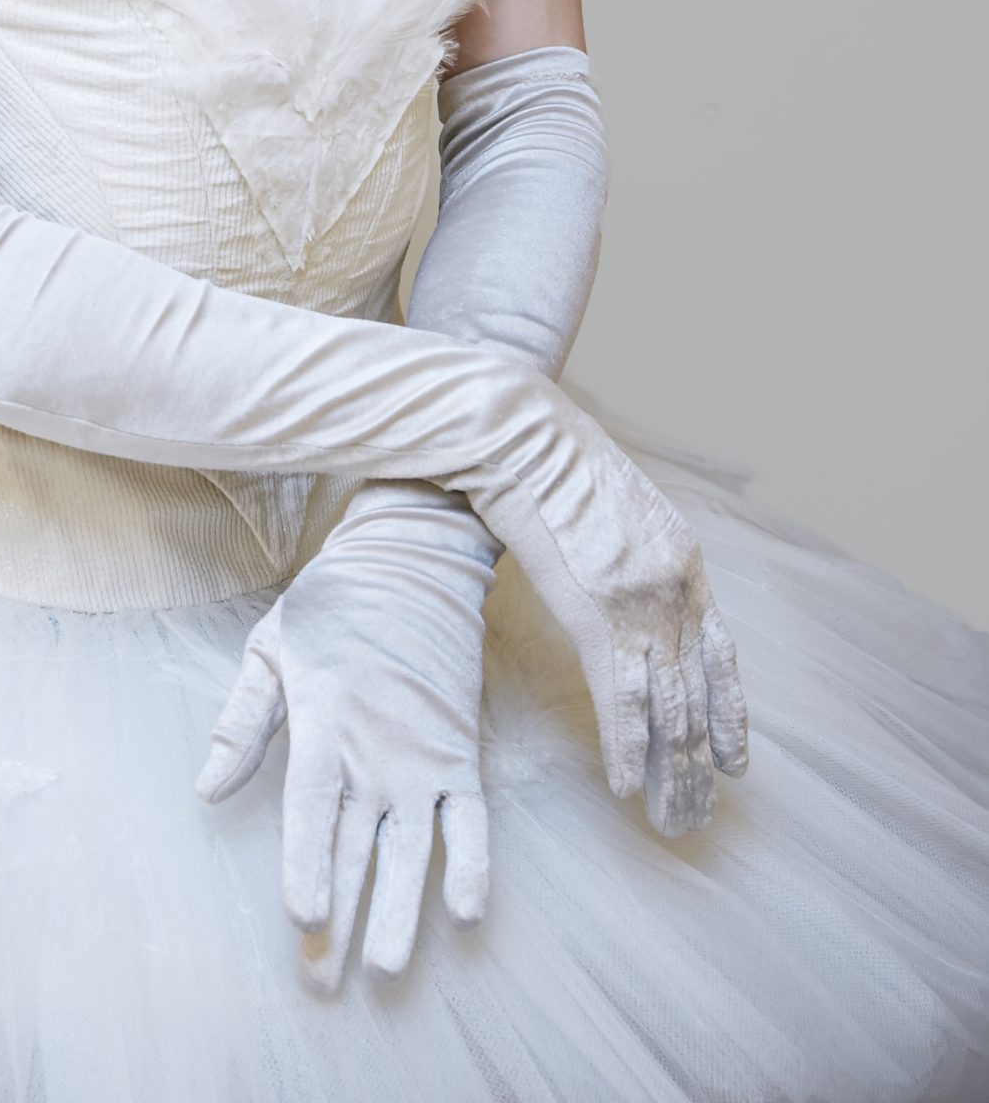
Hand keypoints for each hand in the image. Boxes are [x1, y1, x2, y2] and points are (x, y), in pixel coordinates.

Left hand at [195, 483, 497, 991]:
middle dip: (343, 914)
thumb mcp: (269, 647)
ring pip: (413, 846)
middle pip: (356, 843)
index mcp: (324, 720)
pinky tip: (466, 912)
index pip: (313, 807)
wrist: (412, 559)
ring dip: (402, 909)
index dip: (308, 862)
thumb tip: (205, 792)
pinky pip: (470, 818)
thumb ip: (241, 723)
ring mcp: (422, 754)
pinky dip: (472, 862)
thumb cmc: (332, 605)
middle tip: (325, 979)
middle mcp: (376, 747)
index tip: (304, 916)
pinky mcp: (459, 751)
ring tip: (389, 968)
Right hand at [462, 399, 748, 825]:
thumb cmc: (551, 457)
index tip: (734, 764)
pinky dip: (625, 749)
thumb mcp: (616, 503)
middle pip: (697, 696)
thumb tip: (623, 584)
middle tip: (699, 817)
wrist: (523, 435)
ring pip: (669, 711)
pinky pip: (621, 702)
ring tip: (677, 823)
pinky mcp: (598, 617)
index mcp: (683, 560)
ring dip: (672, 774)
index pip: (720, 656)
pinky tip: (628, 788)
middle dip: (698, 765)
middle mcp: (676, 590)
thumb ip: (633, 552)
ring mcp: (640, 605)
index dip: (728, 715)